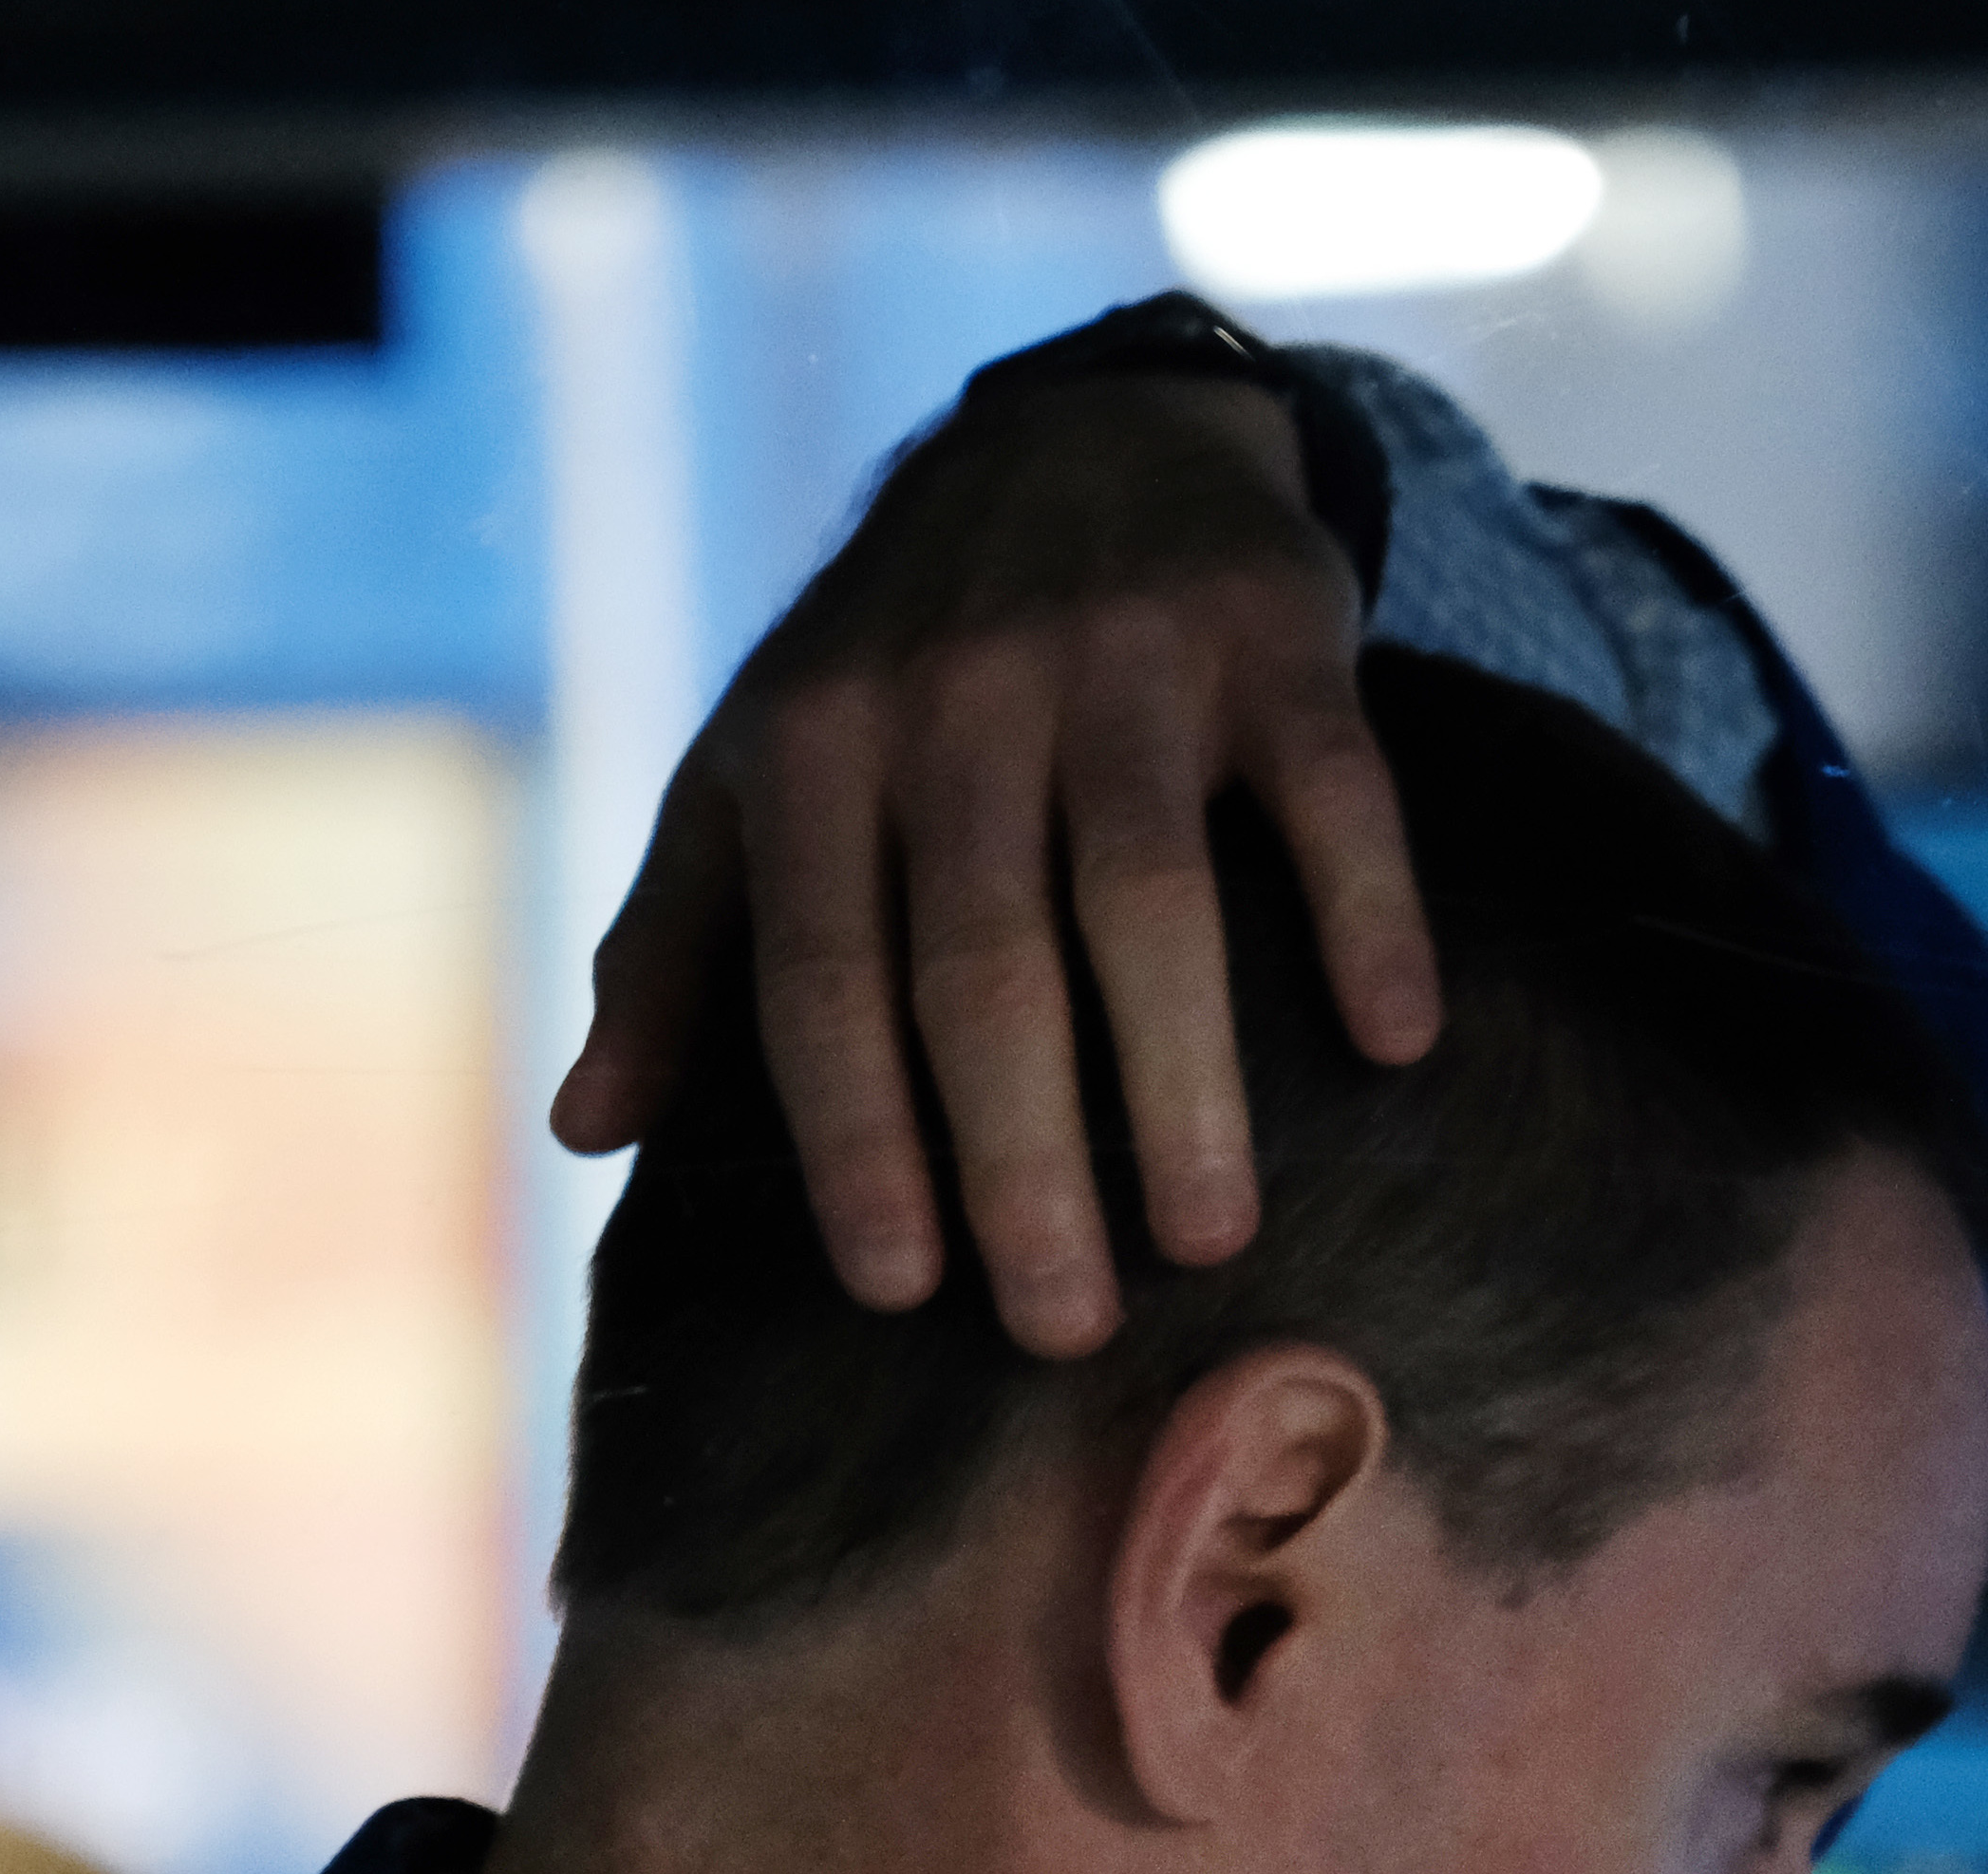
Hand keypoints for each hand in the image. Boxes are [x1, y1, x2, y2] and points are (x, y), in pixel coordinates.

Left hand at [546, 375, 1444, 1355]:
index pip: (822, 974)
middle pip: (985, 962)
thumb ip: (679, 947)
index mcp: (814, 749)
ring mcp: (1119, 657)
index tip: (901, 1288)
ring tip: (1210, 1239)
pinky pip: (1332, 788)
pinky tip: (1398, 1041)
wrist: (1080, 436)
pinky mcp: (1270, 631)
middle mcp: (955, 697)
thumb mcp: (756, 773)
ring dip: (1181, 1082)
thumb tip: (589, 1133)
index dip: (856, 1138)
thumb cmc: (901, 666)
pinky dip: (1369, 913)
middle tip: (1065, 1324)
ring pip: (1146, 897)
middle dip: (1019, 1158)